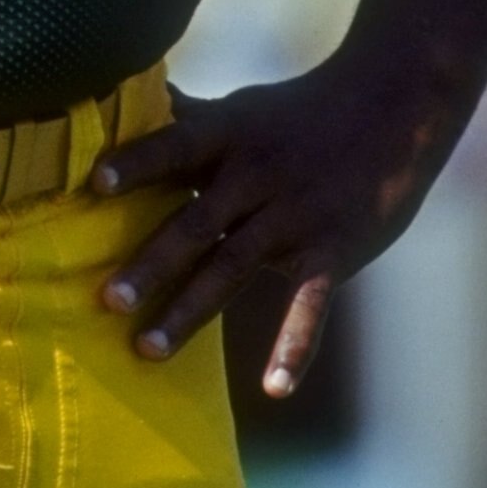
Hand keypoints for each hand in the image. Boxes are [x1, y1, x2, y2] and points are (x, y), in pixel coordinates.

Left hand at [91, 57, 451, 392]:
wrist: (393, 112)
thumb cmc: (298, 114)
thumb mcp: (239, 111)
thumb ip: (182, 118)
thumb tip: (119, 99)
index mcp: (228, 138)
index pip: (174, 147)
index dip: (137, 162)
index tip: (93, 183)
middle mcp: (256, 176)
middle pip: (195, 222)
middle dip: (152, 263)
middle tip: (108, 300)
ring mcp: (295, 216)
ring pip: (234, 266)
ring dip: (190, 309)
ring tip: (147, 348)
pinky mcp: (332, 251)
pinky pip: (310, 303)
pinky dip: (295, 345)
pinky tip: (274, 388)